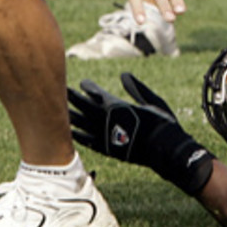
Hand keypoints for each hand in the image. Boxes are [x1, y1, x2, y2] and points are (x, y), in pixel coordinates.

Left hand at [68, 74, 214, 195]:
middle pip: (84, 107)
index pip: (97, 94)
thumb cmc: (162, 123)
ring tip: (61, 110)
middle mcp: (108, 121)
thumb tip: (124, 75)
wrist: (165, 151)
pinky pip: (88, 142)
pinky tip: (71, 132)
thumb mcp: (153, 101)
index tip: (83, 83)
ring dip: (71, 116)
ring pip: (82, 124)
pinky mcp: (108, 150)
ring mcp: (106, 136)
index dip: (88, 88)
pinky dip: (79, 136)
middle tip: (61, 91)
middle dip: (73, 98)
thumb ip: (137, 88)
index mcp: (119, 107)